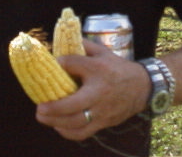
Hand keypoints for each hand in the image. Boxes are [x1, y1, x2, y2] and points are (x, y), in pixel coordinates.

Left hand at [35, 40, 149, 140]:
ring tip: (43, 116)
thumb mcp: (103, 53)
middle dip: (53, 108)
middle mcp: (100, 92)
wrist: (142, 87)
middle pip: (73, 104)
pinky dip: (67, 132)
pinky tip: (58, 126)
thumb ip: (83, 47)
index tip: (52, 64)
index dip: (62, 64)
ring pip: (76, 122)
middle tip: (39, 107)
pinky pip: (83, 133)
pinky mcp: (104, 122)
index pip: (77, 65)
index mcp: (100, 70)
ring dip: (55, 122)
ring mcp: (102, 110)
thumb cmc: (118, 69)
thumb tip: (60, 48)